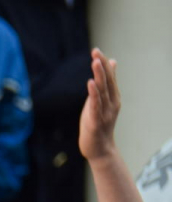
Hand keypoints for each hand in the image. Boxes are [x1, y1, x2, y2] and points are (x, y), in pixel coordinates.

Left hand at [79, 49, 120, 163]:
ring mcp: (105, 112)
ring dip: (99, 76)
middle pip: (107, 81)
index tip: (96, 51)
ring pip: (102, 91)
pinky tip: (90, 84)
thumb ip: (106, 85)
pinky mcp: (97, 122)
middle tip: (95, 51)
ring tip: (95, 62)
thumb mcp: (102, 102)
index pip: (109, 77)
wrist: (100, 149)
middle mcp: (112, 103)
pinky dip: (93, 94)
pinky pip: (96, 106)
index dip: (103, 64)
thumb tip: (112, 63)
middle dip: (101, 66)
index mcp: (113, 97)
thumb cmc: (98, 124)